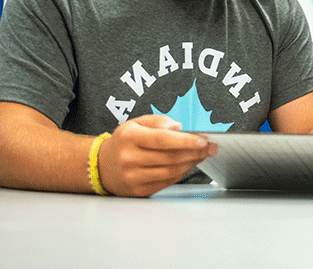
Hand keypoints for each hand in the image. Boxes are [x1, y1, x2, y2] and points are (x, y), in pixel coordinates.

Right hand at [97, 114, 216, 196]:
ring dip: (191, 163)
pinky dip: (180, 173)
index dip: (186, 140)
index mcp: (130, 137)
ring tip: (202, 155)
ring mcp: (133, 177)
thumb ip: (158, 121)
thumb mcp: (136, 123)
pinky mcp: (138, 190)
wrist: (101, 166)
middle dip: (195, 152)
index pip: (163, 139)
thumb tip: (179, 128)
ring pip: (171, 171)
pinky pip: (166, 182)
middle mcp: (130, 158)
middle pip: (170, 157)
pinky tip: (187, 165)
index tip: (203, 140)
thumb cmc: (124, 142)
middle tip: (211, 148)